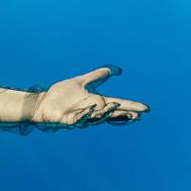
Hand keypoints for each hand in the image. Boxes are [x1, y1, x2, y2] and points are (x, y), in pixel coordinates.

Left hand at [33, 65, 147, 127]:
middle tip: (138, 115)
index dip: (131, 107)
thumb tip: (118, 70)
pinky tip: (93, 108)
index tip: (145, 109)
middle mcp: (92, 111)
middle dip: (124, 114)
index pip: (118, 105)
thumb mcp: (84, 81)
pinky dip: (86, 114)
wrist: (45, 101)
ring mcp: (82, 117)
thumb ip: (99, 75)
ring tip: (118, 105)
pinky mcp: (70, 120)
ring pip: (97, 117)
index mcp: (97, 103)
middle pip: (112, 114)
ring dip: (107, 113)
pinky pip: (80, 118)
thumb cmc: (64, 94)